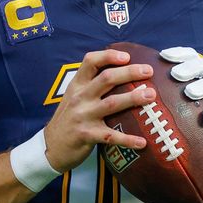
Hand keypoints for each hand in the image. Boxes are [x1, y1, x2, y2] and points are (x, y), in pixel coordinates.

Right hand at [43, 49, 155, 172]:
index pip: (90, 61)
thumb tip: (120, 73)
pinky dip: (127, 139)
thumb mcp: (74, 96)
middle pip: (107, 78)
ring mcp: (83, 116)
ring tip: (151, 96)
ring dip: (133, 98)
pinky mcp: (87, 135)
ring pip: (112, 103)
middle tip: (148, 71)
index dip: (109, 56)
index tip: (127, 56)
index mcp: (77, 85)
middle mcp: (80, 97)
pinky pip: (110, 136)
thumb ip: (91, 85)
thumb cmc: (68, 119)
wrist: (51, 146)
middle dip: (130, 73)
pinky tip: (142, 142)